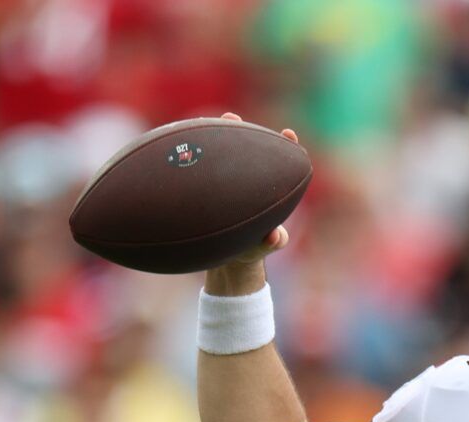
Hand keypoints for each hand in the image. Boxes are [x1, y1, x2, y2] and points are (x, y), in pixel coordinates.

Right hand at [204, 113, 298, 293]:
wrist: (227, 257)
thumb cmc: (249, 250)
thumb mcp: (260, 248)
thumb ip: (271, 243)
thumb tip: (277, 236)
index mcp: (267, 191)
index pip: (279, 164)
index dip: (286, 147)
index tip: (288, 133)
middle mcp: (248, 181)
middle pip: (248, 150)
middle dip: (242, 131)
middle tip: (231, 117)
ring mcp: (227, 183)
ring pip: (222, 155)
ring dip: (216, 137)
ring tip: (207, 123)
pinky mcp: (208, 187)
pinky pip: (203, 169)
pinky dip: (195, 157)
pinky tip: (181, 145)